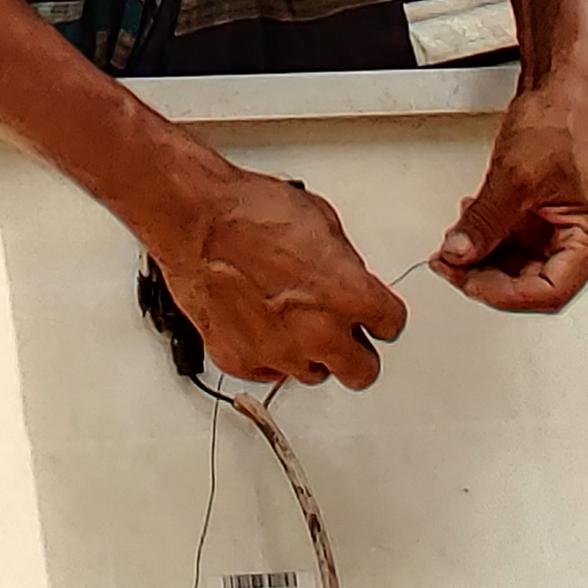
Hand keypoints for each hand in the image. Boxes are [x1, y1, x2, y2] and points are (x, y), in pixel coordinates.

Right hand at [148, 165, 409, 389]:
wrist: (196, 221)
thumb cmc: (250, 213)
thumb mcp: (321, 222)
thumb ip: (344, 264)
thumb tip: (345, 276)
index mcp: (349, 296)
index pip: (391, 325)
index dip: (381, 316)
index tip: (373, 314)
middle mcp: (319, 334)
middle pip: (362, 371)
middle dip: (355, 352)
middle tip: (343, 334)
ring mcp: (279, 354)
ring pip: (313, 373)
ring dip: (309, 352)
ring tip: (290, 322)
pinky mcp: (242, 362)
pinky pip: (268, 371)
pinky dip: (267, 353)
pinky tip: (258, 323)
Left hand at [434, 90, 587, 313]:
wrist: (560, 85)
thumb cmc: (562, 120)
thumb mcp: (516, 176)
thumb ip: (485, 222)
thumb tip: (459, 254)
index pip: (548, 291)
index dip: (504, 293)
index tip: (468, 281)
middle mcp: (581, 239)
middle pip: (530, 283)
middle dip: (486, 276)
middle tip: (450, 265)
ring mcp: (560, 228)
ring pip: (516, 265)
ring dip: (481, 258)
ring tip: (451, 246)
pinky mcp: (542, 216)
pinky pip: (510, 241)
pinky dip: (485, 238)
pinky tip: (466, 226)